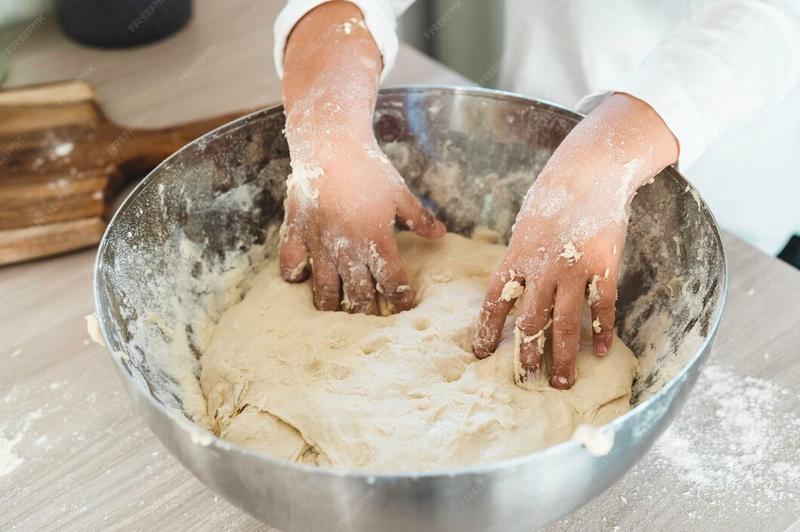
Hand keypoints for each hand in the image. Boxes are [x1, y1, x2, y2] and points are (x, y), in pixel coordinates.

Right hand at [279, 138, 444, 313]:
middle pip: (361, 295)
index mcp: (377, 240)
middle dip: (369, 311)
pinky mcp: (296, 234)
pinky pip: (291, 265)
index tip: (404, 307)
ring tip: (338, 315)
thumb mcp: (399, 193)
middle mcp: (348, 249)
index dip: (401, 299)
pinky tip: (302, 278)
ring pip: (325, 290)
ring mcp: (319, 244)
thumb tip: (441, 234)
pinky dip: (296, 276)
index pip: (393, 283)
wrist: (329, 144)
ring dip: (334, 305)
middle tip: (373, 320)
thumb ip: (418, 217)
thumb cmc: (368, 167)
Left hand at [472, 94, 678, 388]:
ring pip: (565, 323)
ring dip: (563, 357)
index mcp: (517, 256)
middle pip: (530, 321)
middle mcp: (542, 267)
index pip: (496, 300)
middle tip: (523, 380)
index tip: (481, 353)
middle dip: (526, 354)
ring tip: (562, 383)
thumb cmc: (552, 198)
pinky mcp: (604, 266)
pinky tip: (600, 352)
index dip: (487, 328)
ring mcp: (574, 269)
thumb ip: (520, 260)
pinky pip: (602, 307)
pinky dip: (601, 331)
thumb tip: (512, 292)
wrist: (589, 172)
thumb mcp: (525, 226)